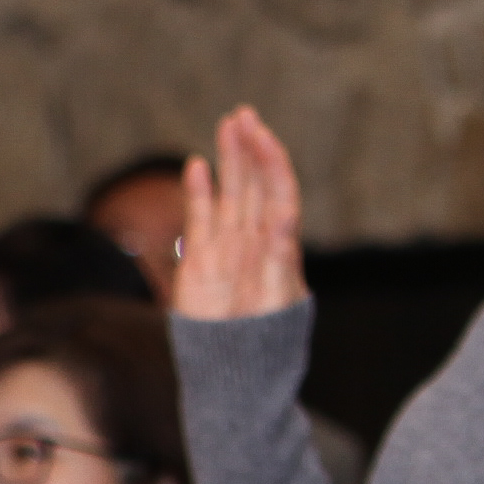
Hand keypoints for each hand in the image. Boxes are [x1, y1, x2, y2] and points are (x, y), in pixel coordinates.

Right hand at [176, 107, 310, 320]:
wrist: (234, 370)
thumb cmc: (265, 340)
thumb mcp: (277, 296)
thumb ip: (278, 256)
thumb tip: (284, 215)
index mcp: (280, 246)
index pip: (278, 192)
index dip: (272, 162)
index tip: (264, 134)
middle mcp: (254, 241)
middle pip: (254, 185)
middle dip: (251, 149)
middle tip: (244, 113)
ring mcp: (227, 248)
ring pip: (229, 194)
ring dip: (230, 160)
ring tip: (228, 124)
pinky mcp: (200, 261)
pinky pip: (200, 218)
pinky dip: (199, 192)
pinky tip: (199, 165)